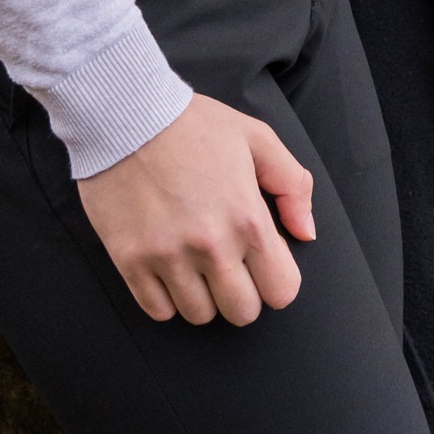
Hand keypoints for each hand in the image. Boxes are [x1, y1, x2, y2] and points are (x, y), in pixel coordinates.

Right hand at [76, 92, 315, 325]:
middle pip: (242, 313)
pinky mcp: (131, 262)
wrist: (128, 116)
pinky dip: (166, 297)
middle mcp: (211, 246)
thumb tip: (305, 232)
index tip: (263, 263)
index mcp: (248, 217)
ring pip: (200, 316)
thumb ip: (292, 185)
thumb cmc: (194, 125)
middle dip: (242, 293)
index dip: (277, 280)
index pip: (282, 291)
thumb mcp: (256, 138)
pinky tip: (169, 266)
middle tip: (230, 264)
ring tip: (196, 261)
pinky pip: (159, 311)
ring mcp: (168, 257)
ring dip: (203, 295)